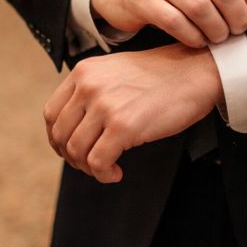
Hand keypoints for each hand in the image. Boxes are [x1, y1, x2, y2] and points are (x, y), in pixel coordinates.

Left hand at [43, 44, 221, 182]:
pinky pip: (98, 162)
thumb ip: (91, 91)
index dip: (57, 139)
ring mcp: (105, 106)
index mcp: (84, 72)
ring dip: (88, 168)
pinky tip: (117, 172)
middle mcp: (89, 86)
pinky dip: (104, 174)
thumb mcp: (116, 72)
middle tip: (90, 165)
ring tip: (106, 169)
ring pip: (76, 151)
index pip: (51, 114)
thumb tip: (73, 128)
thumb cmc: (161, 77)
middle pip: (61, 135)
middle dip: (72, 157)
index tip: (70, 150)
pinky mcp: (123, 126)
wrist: (194, 73)